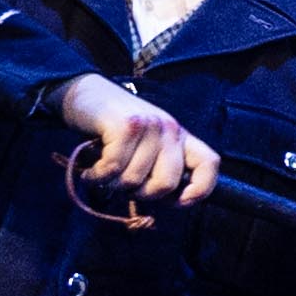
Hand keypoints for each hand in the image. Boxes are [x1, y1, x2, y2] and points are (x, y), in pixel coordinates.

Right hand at [57, 73, 218, 207]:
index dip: (201, 189)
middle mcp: (170, 128)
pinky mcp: (126, 125)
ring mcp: (150, 125)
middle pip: (167, 184)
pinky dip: (97, 176)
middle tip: (123, 184)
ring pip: (134, 180)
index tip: (178, 203)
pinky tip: (91, 170)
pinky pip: (113, 169)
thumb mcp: (146, 145)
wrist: (85, 93)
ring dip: (112, 184)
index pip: (209, 163)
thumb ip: (159, 167)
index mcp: (180, 136)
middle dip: (141, 194)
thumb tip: (168, 201)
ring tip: (103, 171)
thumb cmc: (114, 128)